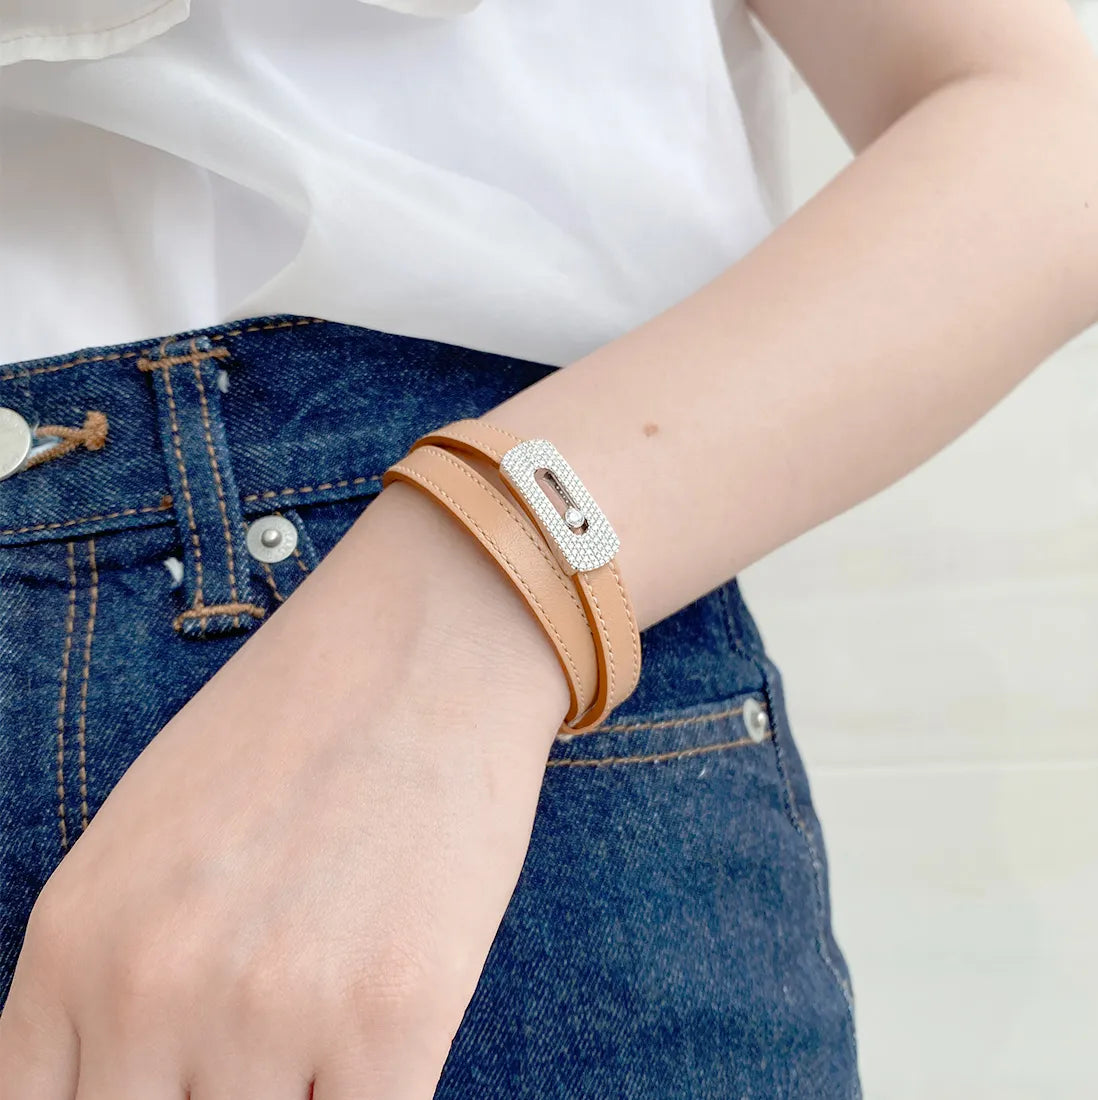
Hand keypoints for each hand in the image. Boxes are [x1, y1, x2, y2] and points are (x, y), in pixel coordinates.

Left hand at [0, 481, 569, 1098]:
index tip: (182, 1087)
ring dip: (300, 1097)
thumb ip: (111, 979)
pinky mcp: (394, 1015)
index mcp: (73, 945)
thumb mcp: (147, 842)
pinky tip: (388, 1050)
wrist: (428, 644)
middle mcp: (150, 989)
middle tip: (264, 1060)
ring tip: (330, 1037)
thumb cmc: (300, 726)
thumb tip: (134, 1080)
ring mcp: (271, 1009)